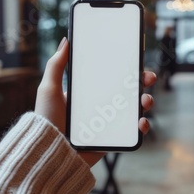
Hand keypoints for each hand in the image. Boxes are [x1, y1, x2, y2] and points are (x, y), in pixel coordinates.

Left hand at [35, 37, 156, 165]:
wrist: (50, 152)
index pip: (111, 77)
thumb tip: (66, 40)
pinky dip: (142, 126)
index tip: (136, 60)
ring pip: (134, 110)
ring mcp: (108, 124)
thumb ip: (56, 65)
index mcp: (89, 93)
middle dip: (142, 82)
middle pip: (128, 91)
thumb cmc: (46, 121)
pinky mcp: (112, 140)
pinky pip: (132, 132)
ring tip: (145, 101)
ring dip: (146, 102)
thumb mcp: (48, 89)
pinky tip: (141, 122)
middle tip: (147, 77)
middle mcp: (101, 107)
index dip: (126, 69)